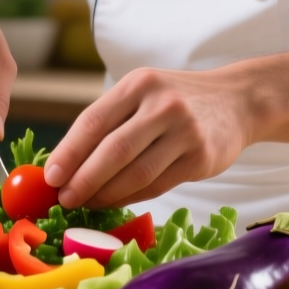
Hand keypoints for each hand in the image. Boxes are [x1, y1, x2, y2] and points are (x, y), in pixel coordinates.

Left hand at [43, 67, 254, 208]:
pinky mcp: (201, 158)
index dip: (68, 152)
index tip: (50, 176)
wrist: (237, 101)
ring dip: (105, 194)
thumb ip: (110, 121)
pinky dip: (131, 197)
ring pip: (136, 174)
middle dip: (83, 180)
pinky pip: (157, 185)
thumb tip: (65, 162)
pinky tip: (115, 201)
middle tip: (64, 199)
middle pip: (113, 151)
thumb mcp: (144, 94)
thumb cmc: (177, 101)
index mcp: (139, 84)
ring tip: (86, 203)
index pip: (94, 121)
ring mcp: (185, 132)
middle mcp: (163, 104)